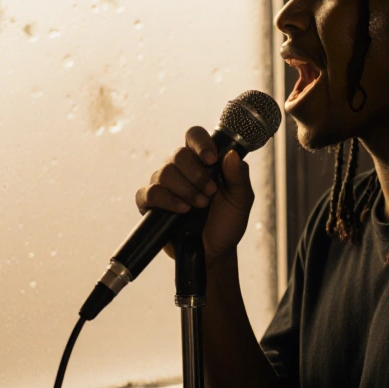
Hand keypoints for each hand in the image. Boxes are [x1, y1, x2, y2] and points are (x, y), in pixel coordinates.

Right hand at [135, 126, 255, 265]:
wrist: (214, 251)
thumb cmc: (227, 222)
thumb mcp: (241, 200)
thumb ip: (239, 177)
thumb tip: (231, 154)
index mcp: (202, 161)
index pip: (194, 136)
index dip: (200, 143)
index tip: (211, 160)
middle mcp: (181, 169)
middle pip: (178, 154)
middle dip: (197, 175)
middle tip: (210, 192)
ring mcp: (164, 185)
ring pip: (164, 173)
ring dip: (185, 190)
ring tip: (199, 205)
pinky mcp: (151, 204)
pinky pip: (147, 193)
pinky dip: (166, 200)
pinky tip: (181, 210)